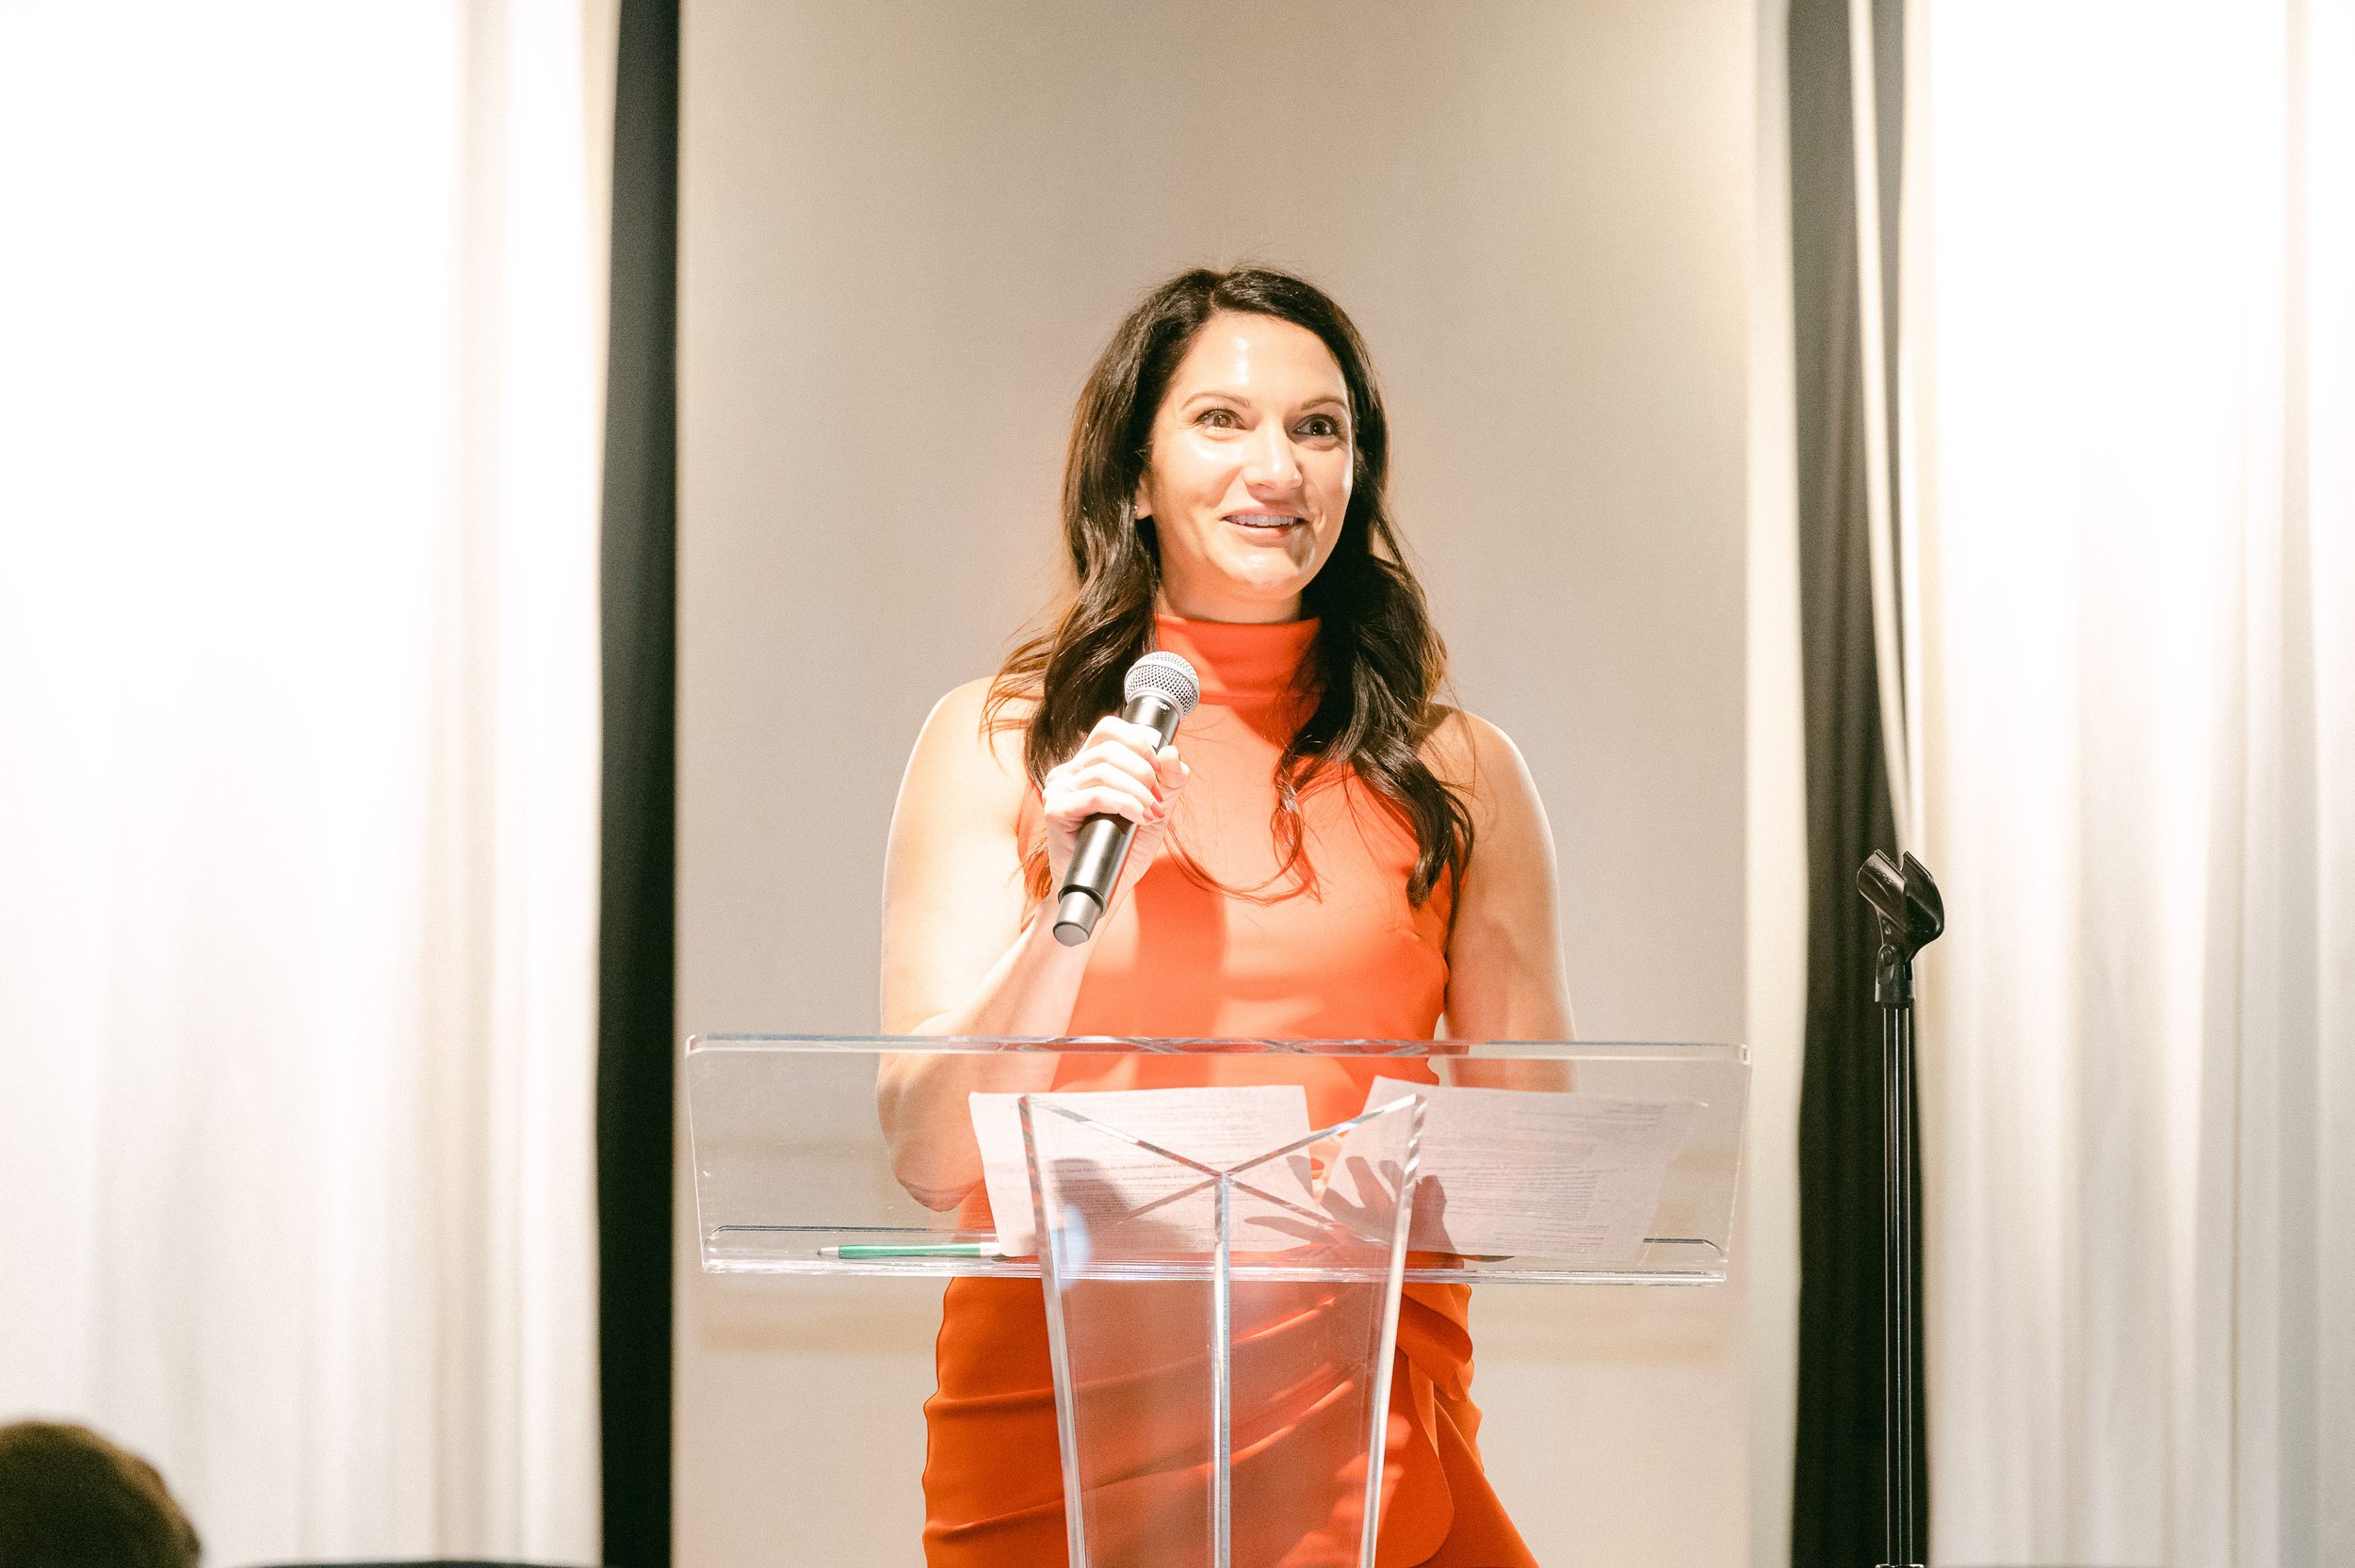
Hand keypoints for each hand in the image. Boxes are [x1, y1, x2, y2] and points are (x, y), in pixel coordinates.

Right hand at [1039, 714, 1188, 920]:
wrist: (1106, 888)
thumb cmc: (1124, 848)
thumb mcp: (1155, 808)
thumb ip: (1169, 781)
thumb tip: (1171, 752)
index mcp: (1087, 764)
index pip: (1109, 729)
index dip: (1138, 741)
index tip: (1159, 767)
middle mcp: (1068, 772)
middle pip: (1109, 748)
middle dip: (1144, 771)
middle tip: (1157, 799)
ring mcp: (1058, 790)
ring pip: (1104, 771)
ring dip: (1137, 791)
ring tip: (1150, 812)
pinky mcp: (1055, 810)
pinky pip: (1095, 795)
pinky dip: (1124, 803)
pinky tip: (1139, 817)